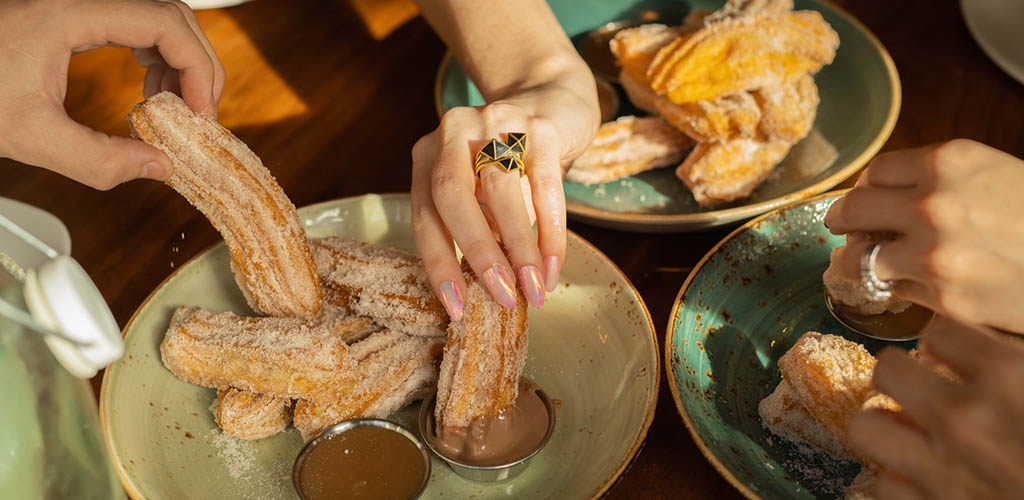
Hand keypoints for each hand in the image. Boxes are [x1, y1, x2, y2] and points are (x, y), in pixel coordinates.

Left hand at [0, 0, 223, 188]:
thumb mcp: (29, 135)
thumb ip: (98, 160)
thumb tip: (157, 168)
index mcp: (70, 12)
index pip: (165, 23)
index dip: (196, 68)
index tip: (199, 112)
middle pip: (173, 14)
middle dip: (198, 64)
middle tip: (201, 112)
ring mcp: (78, 3)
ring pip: (159, 16)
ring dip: (179, 61)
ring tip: (174, 107)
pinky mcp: (73, 13)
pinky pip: (136, 22)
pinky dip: (155, 55)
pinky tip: (150, 89)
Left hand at [411, 79, 597, 318]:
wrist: (551, 99)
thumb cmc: (508, 162)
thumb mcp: (480, 191)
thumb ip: (477, 227)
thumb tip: (486, 289)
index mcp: (428, 154)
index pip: (425, 214)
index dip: (439, 264)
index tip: (458, 307)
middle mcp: (455, 132)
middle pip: (453, 195)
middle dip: (478, 252)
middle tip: (502, 296)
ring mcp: (497, 123)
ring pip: (502, 190)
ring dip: (519, 247)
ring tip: (534, 288)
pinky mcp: (540, 126)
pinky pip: (545, 185)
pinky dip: (551, 230)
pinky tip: (554, 265)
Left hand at [824, 140, 1023, 332]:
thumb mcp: (995, 175)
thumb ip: (940, 181)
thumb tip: (882, 198)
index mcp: (949, 161)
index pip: (876, 172)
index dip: (869, 188)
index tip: (868, 198)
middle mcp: (934, 203)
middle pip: (852, 209)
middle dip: (844, 221)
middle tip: (843, 229)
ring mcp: (935, 254)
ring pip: (861, 258)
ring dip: (858, 262)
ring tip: (863, 264)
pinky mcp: (944, 299)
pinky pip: (893, 291)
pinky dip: (893, 289)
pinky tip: (904, 286)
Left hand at [847, 316, 1023, 498]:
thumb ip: (1020, 367)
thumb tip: (997, 358)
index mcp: (1009, 375)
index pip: (939, 330)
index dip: (946, 341)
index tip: (955, 353)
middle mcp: (964, 417)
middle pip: (888, 371)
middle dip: (904, 375)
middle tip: (923, 387)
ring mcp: (941, 468)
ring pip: (867, 427)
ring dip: (887, 426)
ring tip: (910, 431)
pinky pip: (885, 485)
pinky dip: (900, 480)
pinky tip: (924, 480)